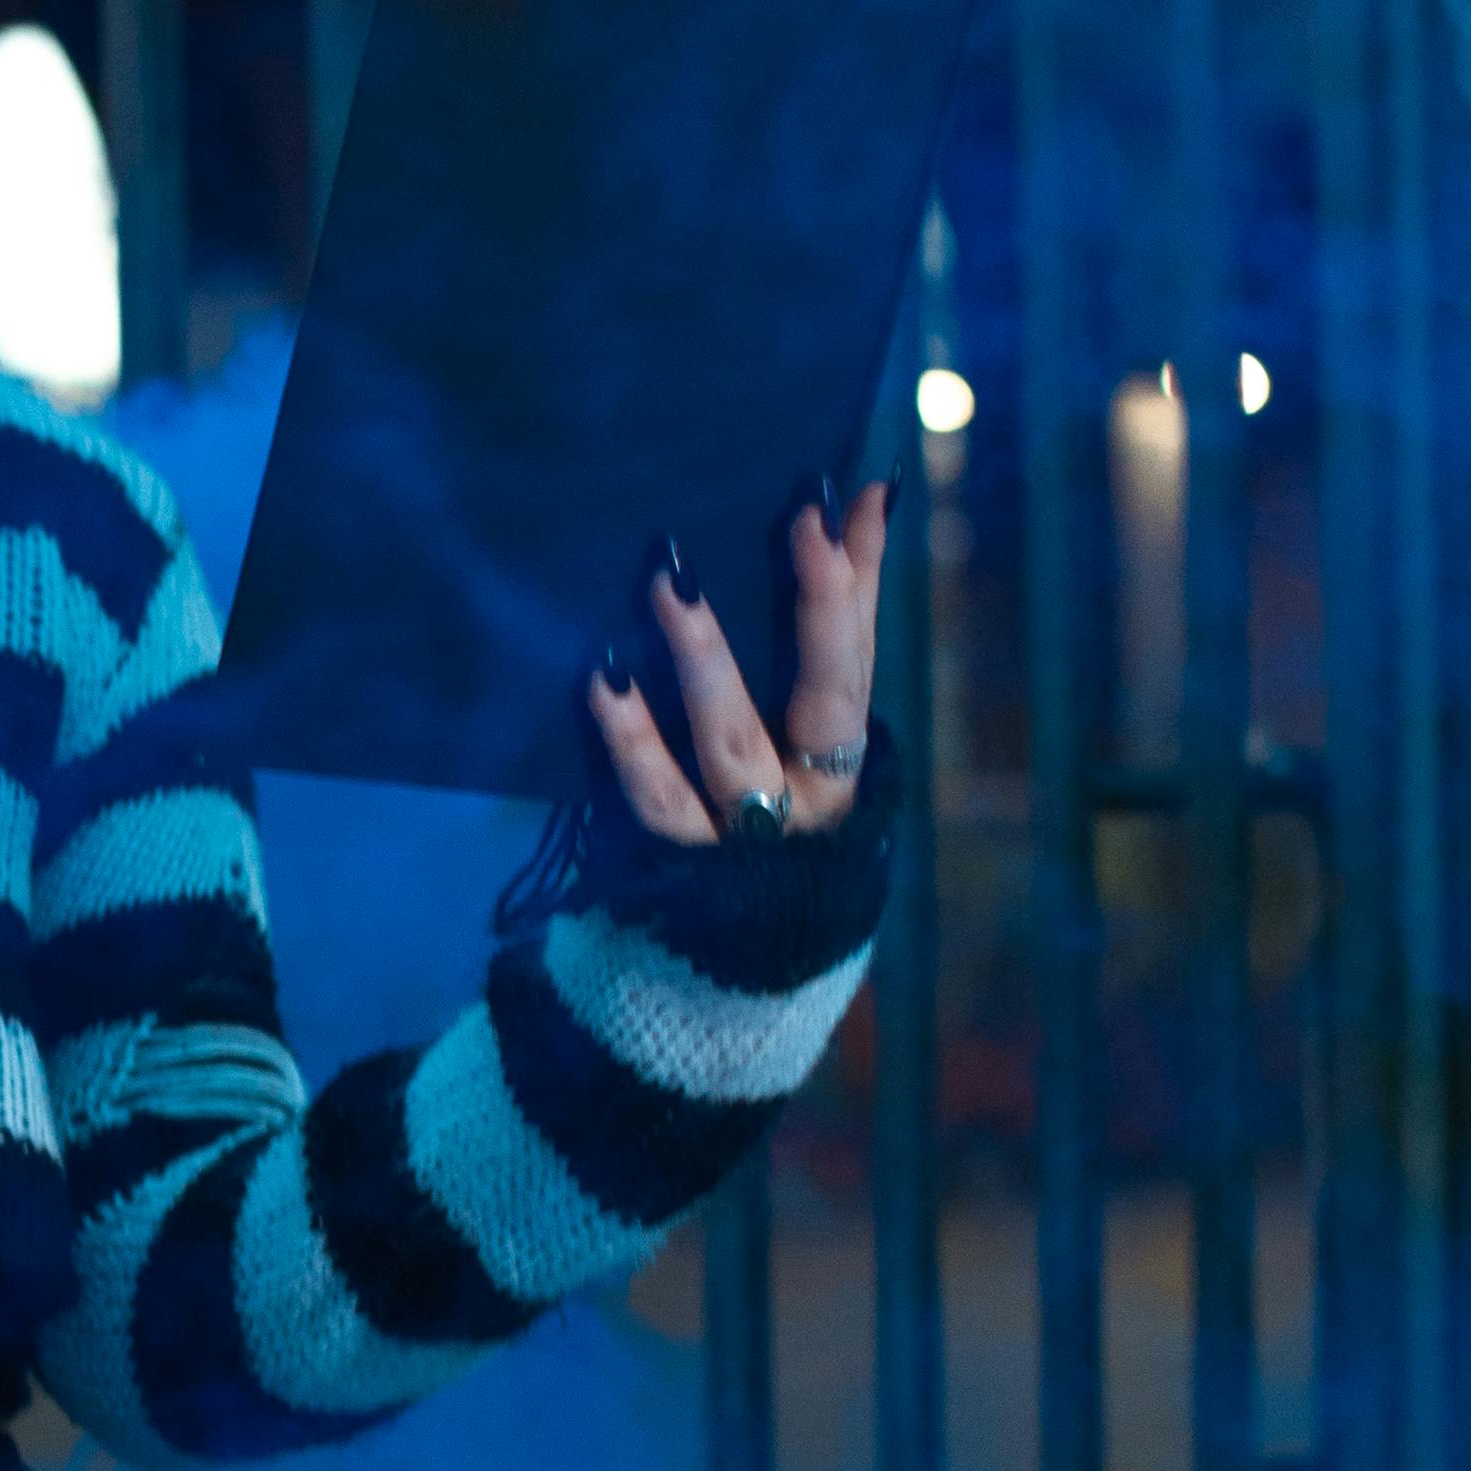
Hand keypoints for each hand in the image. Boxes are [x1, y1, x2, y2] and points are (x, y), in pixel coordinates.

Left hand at [585, 489, 890, 844]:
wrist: (740, 972)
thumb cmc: (779, 819)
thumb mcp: (813, 727)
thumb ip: (838, 616)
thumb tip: (867, 498)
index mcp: (846, 756)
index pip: (855, 656)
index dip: (849, 583)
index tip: (831, 501)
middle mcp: (811, 794)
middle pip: (826, 697)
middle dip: (818, 607)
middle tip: (799, 522)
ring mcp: (750, 835)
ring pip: (734, 744)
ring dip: (705, 661)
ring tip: (668, 583)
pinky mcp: (684, 867)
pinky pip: (659, 800)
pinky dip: (632, 742)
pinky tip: (602, 680)